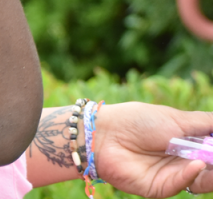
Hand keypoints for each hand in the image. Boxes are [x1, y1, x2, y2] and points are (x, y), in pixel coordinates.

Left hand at [93, 102, 212, 196]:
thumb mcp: (177, 119)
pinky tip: (197, 164)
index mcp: (190, 145)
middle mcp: (184, 163)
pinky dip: (191, 175)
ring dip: (211, 172)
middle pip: (212, 170)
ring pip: (203, 181)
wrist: (105, 133)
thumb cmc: (138, 121)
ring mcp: (173, 176)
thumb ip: (205, 123)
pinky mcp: (160, 188)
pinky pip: (181, 184)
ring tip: (211, 159)